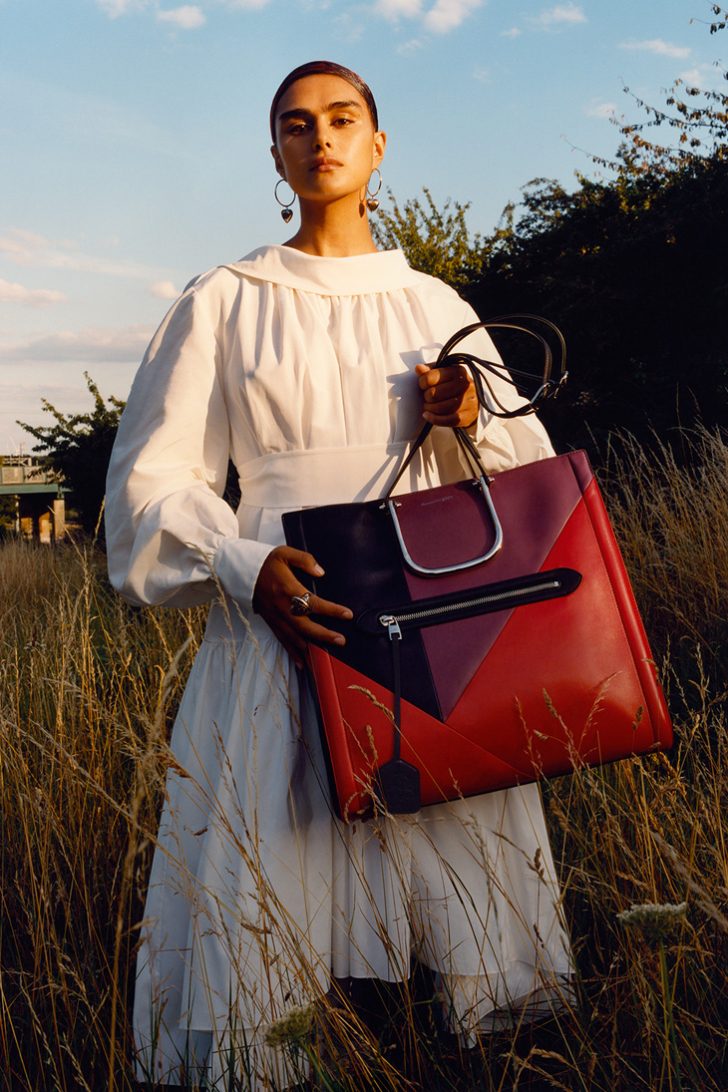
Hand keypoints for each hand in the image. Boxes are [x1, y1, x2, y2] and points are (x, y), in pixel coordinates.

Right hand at [252, 546, 352, 667]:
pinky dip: (293, 653)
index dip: (331, 610)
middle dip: (324, 635)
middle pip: (305, 626)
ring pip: (294, 638)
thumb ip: (305, 560)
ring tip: (325, 660)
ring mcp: (276, 617)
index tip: (347, 614)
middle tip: (341, 641)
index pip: (313, 603)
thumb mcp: (284, 553)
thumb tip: (321, 572)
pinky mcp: (271, 623)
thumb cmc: (265, 562)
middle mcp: (282, 607)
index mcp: (287, 589)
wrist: (241, 572)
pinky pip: (283, 641)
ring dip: (310, 649)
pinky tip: (303, 663)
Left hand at [416, 362, 478, 427]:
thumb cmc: (454, 386)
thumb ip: (430, 371)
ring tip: (428, 406)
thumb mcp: (444, 374)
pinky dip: (434, 419)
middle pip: (433, 394)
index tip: (424, 385)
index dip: (422, 382)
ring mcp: (468, 401)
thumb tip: (418, 368)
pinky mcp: (468, 416)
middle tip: (428, 397)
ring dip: (429, 408)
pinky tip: (427, 416)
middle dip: (426, 397)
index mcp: (458, 371)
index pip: (431, 377)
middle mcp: (465, 385)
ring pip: (440, 408)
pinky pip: (447, 420)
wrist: (474, 402)